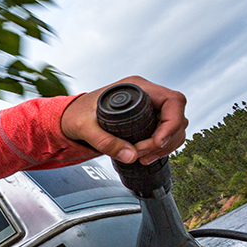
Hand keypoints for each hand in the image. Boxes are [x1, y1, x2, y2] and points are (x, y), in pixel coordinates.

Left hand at [60, 76, 187, 164]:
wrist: (69, 117)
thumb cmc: (75, 115)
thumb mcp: (85, 128)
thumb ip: (105, 142)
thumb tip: (131, 156)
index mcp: (136, 88)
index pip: (173, 100)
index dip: (172, 123)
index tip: (157, 142)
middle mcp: (147, 95)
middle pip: (177, 116)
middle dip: (166, 140)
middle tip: (141, 155)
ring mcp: (149, 107)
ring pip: (175, 126)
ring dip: (165, 146)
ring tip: (142, 158)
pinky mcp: (146, 119)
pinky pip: (166, 133)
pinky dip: (161, 147)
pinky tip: (146, 156)